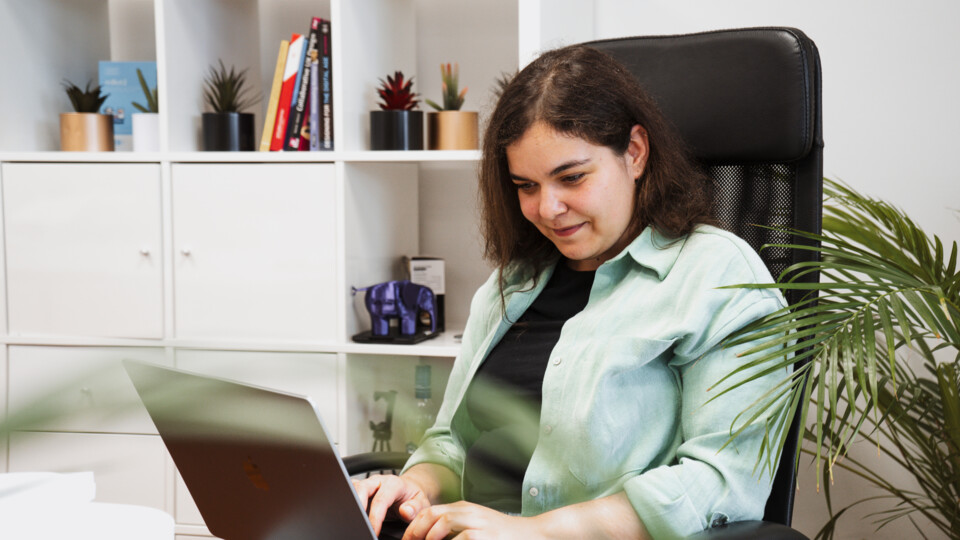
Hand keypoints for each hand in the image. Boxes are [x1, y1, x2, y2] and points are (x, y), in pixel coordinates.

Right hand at [353, 474, 431, 534]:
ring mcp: (369, 484)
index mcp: (394, 484)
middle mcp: (379, 481)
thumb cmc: (414, 497)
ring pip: (354, 488)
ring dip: (351, 502)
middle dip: (358, 505)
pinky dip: (348, 501)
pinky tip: (349, 513)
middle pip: (362, 488)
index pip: (381, 500)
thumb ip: (415, 508)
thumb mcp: (422, 503)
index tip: (373, 531)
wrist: (411, 489)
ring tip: (352, 520)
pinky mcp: (362, 488)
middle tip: (358, 524)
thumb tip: (405, 511)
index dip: (375, 517)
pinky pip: (351, 491)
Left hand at [401, 501, 534, 539]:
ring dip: (429, 539)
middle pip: (432, 515)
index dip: (413, 527)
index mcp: (463, 508)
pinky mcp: (484, 536)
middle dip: (415, 532)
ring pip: (442, 524)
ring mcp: (477, 523)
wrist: (533, 534)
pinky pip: (460, 539)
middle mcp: (469, 512)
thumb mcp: (476, 526)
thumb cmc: (503, 535)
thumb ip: (455, 528)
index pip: (429, 512)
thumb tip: (430, 537)